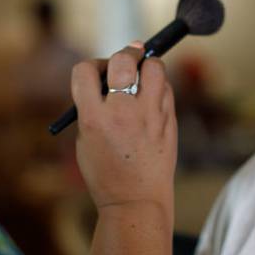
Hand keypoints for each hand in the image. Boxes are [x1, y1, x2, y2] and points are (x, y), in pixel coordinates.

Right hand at [70, 42, 176, 213]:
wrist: (135, 200)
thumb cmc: (106, 171)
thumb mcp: (85, 139)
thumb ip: (92, 106)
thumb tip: (109, 72)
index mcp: (93, 118)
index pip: (85, 71)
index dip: (90, 67)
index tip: (97, 72)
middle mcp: (122, 112)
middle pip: (123, 60)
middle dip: (123, 54)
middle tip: (126, 57)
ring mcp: (149, 114)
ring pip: (153, 66)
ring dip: (146, 64)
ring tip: (142, 76)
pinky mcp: (168, 119)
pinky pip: (165, 87)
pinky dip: (158, 85)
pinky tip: (151, 97)